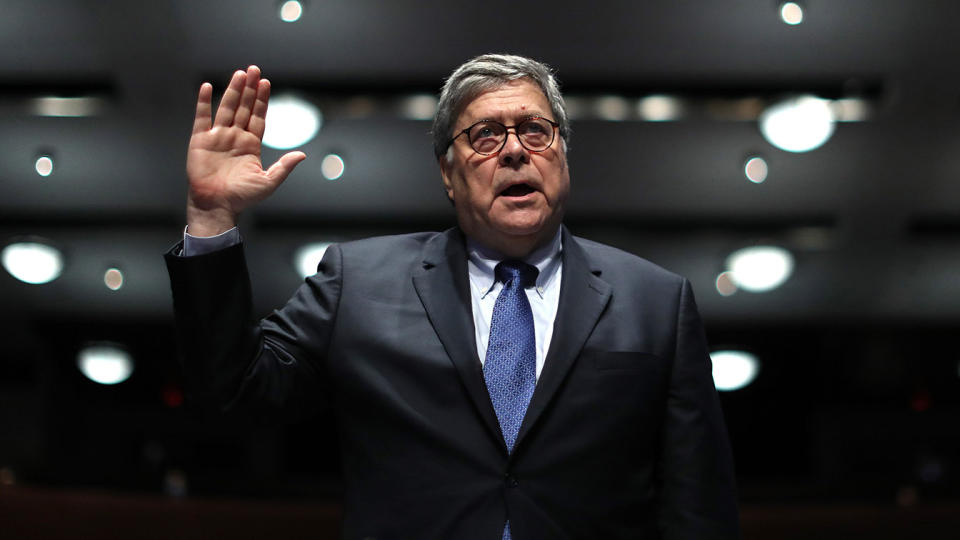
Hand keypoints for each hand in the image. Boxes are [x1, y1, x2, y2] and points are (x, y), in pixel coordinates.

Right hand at [186, 65, 305, 235]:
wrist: (217, 206)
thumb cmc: (243, 197)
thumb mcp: (268, 182)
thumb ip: (284, 167)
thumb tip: (302, 155)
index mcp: (251, 144)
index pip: (258, 117)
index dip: (261, 100)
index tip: (266, 83)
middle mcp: (235, 137)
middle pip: (244, 108)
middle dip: (249, 89)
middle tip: (254, 70)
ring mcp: (218, 137)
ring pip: (227, 108)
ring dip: (233, 90)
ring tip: (240, 74)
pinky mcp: (200, 140)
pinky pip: (202, 117)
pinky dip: (204, 102)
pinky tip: (208, 87)